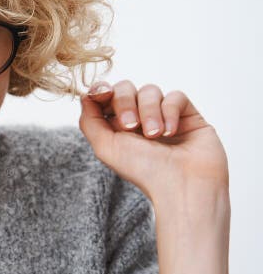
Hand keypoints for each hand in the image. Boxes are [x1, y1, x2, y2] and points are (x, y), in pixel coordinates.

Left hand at [77, 80, 228, 201]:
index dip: (101, 90)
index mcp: (116, 127)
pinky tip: (171, 133)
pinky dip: (169, 112)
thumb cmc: (144, 171)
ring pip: (150, 91)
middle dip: (124, 103)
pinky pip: (175, 96)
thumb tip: (85, 96)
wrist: (181, 185)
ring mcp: (163, 115)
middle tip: (130, 127)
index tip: (102, 94)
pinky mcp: (187, 114)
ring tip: (154, 136)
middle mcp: (139, 119)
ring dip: (149, 112)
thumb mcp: (105, 147)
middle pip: (125, 88)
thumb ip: (90, 120)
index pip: (105, 96)